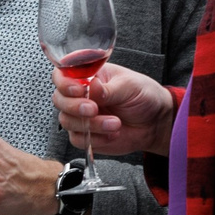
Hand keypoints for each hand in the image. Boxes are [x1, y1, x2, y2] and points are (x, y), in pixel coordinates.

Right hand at [54, 63, 175, 157]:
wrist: (155, 123)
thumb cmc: (143, 96)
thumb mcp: (129, 86)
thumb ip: (108, 88)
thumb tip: (91, 86)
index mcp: (88, 76)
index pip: (62, 75)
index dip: (64, 83)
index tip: (79, 90)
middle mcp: (80, 95)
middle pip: (59, 99)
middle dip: (75, 106)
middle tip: (94, 109)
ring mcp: (81, 116)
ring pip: (67, 121)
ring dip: (90, 124)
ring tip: (115, 123)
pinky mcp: (85, 135)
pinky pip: (78, 139)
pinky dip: (95, 138)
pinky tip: (113, 133)